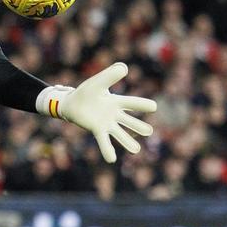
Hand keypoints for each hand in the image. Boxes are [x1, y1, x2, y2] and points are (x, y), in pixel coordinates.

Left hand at [38, 62, 155, 162]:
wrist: (72, 102)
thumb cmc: (88, 91)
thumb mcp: (98, 81)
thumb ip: (111, 74)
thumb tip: (124, 67)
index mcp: (117, 102)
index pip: (132, 103)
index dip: (142, 105)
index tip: (153, 107)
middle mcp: (115, 114)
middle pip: (130, 122)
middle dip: (139, 127)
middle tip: (148, 132)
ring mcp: (107, 124)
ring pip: (120, 134)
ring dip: (128, 142)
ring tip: (136, 150)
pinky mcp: (97, 130)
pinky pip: (104, 141)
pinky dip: (107, 150)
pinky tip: (111, 159)